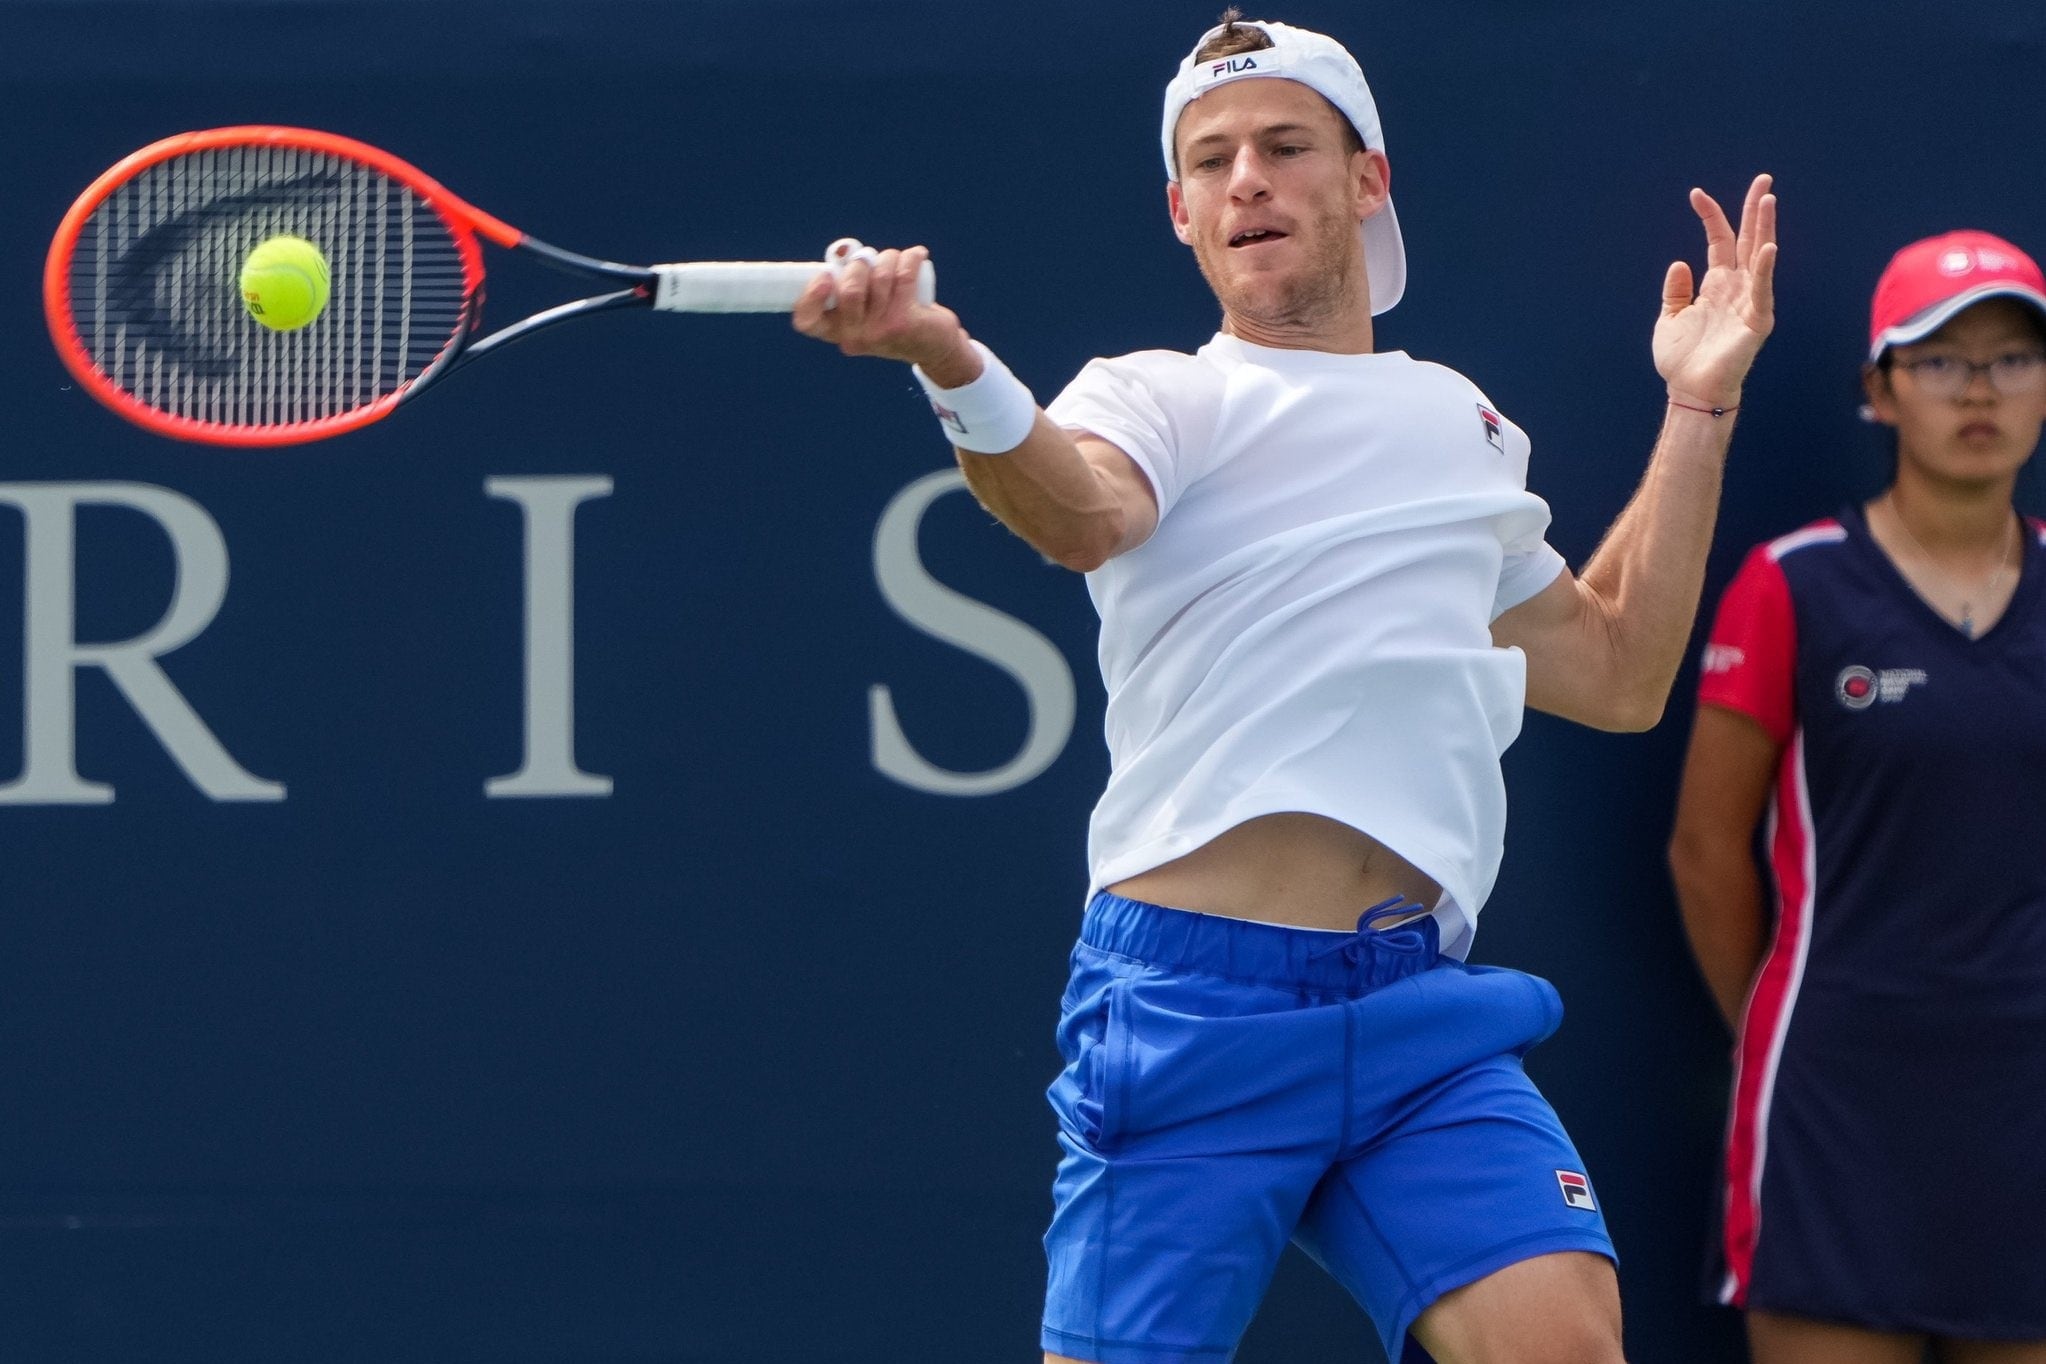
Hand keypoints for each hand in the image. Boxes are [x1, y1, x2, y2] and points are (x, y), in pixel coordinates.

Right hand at [790, 244, 980, 384]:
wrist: (934, 347)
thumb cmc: (893, 318)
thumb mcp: (865, 307)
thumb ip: (848, 283)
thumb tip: (842, 252)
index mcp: (837, 331)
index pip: (807, 321)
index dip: (810, 295)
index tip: (826, 276)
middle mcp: (855, 336)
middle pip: (848, 289)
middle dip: (862, 263)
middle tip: (872, 261)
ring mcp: (879, 331)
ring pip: (880, 275)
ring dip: (889, 258)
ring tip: (898, 262)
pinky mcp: (904, 322)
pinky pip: (904, 275)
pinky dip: (912, 258)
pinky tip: (918, 256)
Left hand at [1654, 175, 1777, 408]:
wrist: (1690, 390)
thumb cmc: (1681, 360)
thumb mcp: (1669, 319)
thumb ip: (1675, 291)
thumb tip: (1680, 263)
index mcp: (1716, 285)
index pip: (1719, 241)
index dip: (1710, 217)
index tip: (1696, 194)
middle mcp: (1736, 288)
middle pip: (1748, 240)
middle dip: (1754, 210)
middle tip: (1763, 180)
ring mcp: (1749, 302)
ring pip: (1760, 257)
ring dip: (1765, 229)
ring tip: (1767, 200)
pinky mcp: (1757, 321)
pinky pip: (1762, 291)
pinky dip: (1766, 270)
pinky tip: (1769, 247)